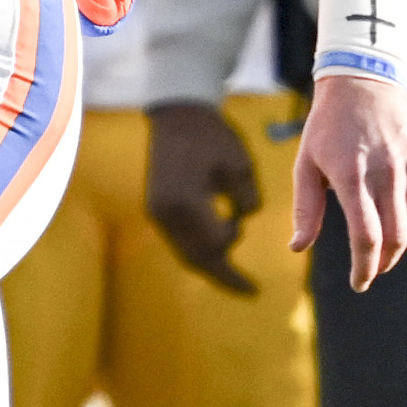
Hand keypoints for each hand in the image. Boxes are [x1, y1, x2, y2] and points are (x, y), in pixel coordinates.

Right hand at [145, 101, 262, 295]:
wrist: (177, 114)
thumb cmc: (212, 135)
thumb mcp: (240, 165)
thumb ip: (246, 199)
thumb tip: (243, 220)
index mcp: (186, 202)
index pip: (214, 245)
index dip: (233, 256)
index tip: (251, 269)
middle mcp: (166, 213)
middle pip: (195, 258)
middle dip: (222, 276)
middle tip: (250, 292)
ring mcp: (157, 211)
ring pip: (185, 252)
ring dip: (210, 264)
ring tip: (236, 278)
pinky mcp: (156, 207)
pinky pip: (179, 240)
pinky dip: (199, 250)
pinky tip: (219, 250)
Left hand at [284, 75, 406, 291]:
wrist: (362, 81)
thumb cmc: (328, 127)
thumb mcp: (306, 163)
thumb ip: (305, 208)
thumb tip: (298, 248)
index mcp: (351, 175)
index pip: (367, 236)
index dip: (364, 267)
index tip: (359, 283)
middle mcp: (386, 172)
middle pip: (395, 238)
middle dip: (382, 262)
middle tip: (370, 268)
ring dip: (401, 245)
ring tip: (384, 244)